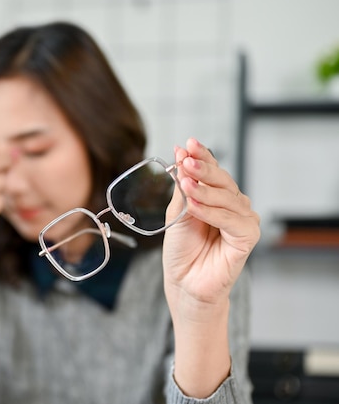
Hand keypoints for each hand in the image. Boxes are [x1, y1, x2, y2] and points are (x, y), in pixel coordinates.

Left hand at [163, 137, 259, 310]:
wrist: (184, 281)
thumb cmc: (181, 249)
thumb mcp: (176, 212)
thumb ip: (182, 186)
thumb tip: (180, 153)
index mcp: (217, 196)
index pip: (213, 170)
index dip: (202, 156)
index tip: (188, 143)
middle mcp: (234, 205)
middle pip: (223, 180)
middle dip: (203, 168)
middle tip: (186, 159)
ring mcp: (243, 220)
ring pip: (227, 198)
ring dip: (204, 190)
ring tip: (185, 184)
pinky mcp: (248, 238)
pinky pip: (231, 219)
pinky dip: (211, 212)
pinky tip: (194, 207)